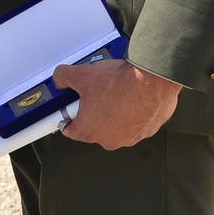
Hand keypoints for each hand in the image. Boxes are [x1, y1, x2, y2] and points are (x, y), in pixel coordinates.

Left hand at [54, 59, 180, 149]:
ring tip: (117, 92)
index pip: (69, 129)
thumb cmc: (121, 83)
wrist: (154, 80)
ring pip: (115, 125)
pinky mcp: (147, 131)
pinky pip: (135, 122)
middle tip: (97, 93)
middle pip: (93, 126)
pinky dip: (133, 112)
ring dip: (114, 112)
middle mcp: (109, 140)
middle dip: (93, 111)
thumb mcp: (82, 74)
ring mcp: (129, 137)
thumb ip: (63, 77)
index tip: (70, 108)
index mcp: (89, 131)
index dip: (68, 114)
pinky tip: (132, 97)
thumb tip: (60, 79)